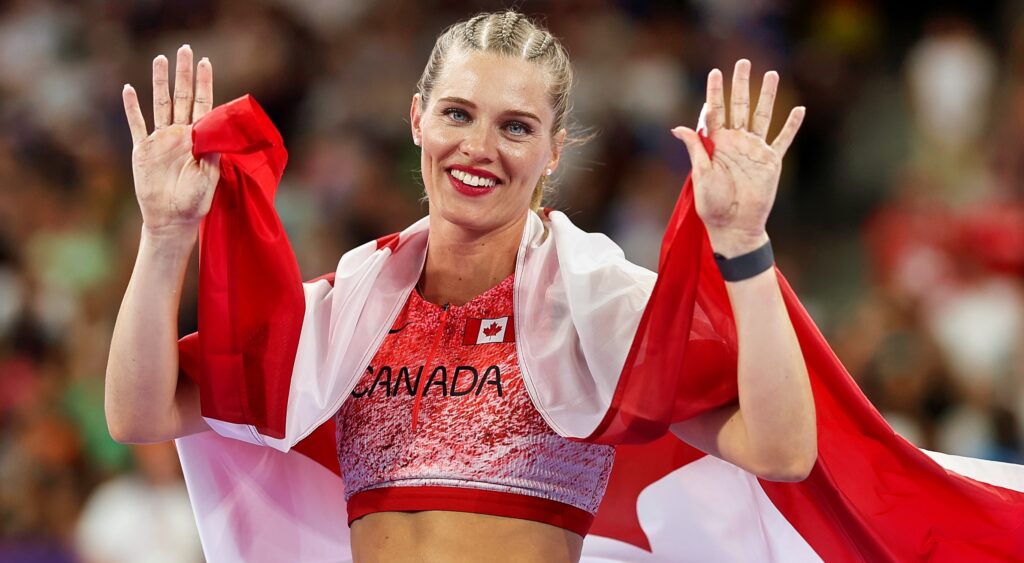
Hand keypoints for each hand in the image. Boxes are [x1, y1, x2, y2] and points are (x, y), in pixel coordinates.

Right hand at [123, 45, 218, 239]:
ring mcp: (161, 140)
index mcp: (200, 139)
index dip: (204, 83)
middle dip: (183, 74)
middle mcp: (181, 135)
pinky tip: (130, 89)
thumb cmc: (196, 201)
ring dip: (159, 82)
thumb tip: (217, 126)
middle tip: (184, 49)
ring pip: (160, 104)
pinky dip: (132, 108)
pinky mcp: (143, 150)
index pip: (204, 104)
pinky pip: (137, 124)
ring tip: (160, 59)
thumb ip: (212, 150)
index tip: (206, 62)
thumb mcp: (210, 174)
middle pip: (182, 97)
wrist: (172, 219)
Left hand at [672, 59, 804, 256]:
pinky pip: (783, 139)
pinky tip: (799, 108)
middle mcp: (736, 142)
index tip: (715, 72)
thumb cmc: (712, 205)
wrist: (734, 226)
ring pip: (763, 116)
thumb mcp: (700, 175)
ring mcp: (755, 150)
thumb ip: (695, 149)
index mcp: (716, 144)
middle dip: (741, 85)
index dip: (715, 92)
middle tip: (742, 62)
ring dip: (767, 96)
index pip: (715, 112)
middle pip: (740, 107)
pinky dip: (792, 125)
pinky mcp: (771, 161)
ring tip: (771, 75)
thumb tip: (677, 128)